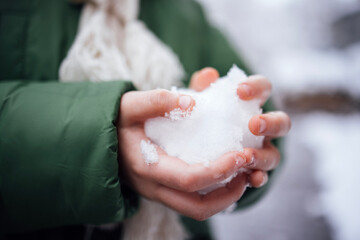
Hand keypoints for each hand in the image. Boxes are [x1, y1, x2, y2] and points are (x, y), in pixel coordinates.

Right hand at [118, 89, 249, 220]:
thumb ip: (156, 100)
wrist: (98, 141)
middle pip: (196, 206)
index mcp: (147, 167)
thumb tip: (192, 103)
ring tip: (242, 175)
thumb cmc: (114, 121)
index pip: (189, 179)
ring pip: (195, 209)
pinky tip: (225, 174)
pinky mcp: (162, 190)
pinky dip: (213, 194)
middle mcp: (153, 187)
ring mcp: (158, 192)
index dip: (219, 170)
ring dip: (223, 198)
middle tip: (248, 170)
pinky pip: (191, 202)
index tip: (241, 154)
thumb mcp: (129, 104)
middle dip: (228, 193)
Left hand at [190, 67, 290, 187]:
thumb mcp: (198, 103)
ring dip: (263, 155)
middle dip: (272, 123)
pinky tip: (251, 178)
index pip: (264, 89)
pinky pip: (261, 176)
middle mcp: (262, 128)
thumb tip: (208, 74)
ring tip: (246, 156)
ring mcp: (260, 151)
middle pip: (282, 123)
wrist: (190, 149)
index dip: (257, 87)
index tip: (240, 91)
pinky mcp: (252, 171)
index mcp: (251, 105)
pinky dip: (258, 177)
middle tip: (253, 124)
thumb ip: (201, 89)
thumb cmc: (199, 118)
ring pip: (274, 154)